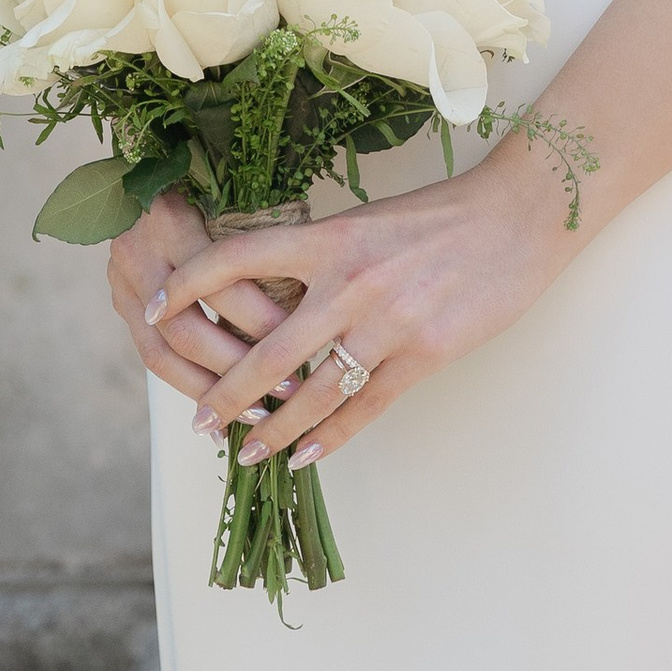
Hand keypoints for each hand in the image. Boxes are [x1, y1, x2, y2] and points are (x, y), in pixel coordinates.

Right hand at [108, 187, 292, 407]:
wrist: (140, 176)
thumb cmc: (209, 184)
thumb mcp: (232, 199)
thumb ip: (257, 245)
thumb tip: (311, 303)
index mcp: (169, 217)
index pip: (216, 279)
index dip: (258, 314)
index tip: (302, 340)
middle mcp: (137, 252)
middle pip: (185, 327)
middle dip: (238, 366)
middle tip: (286, 389)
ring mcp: (121, 283)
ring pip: (162, 354)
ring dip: (212, 390)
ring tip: (257, 414)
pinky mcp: (120, 304)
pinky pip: (152, 358)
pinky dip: (189, 389)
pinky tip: (218, 421)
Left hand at [145, 146, 578, 472]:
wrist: (520, 215)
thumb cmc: (445, 214)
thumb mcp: (370, 221)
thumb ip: (322, 257)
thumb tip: (271, 295)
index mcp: (330, 236)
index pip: (235, 257)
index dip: (186, 285)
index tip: (152, 308)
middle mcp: (349, 280)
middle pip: (266, 350)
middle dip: (224, 393)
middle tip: (197, 421)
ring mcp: (387, 321)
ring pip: (312, 391)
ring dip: (274, 429)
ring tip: (247, 451)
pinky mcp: (424, 354)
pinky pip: (365, 407)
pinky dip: (331, 437)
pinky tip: (307, 455)